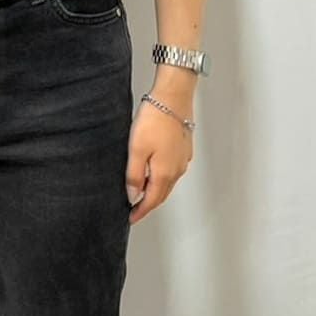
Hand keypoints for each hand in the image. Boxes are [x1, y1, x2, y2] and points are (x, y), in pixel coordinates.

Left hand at [124, 95, 193, 224]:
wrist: (173, 97)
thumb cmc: (155, 119)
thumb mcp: (136, 149)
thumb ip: (134, 175)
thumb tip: (133, 196)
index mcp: (164, 173)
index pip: (151, 201)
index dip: (140, 211)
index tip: (131, 218)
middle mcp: (177, 170)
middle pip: (161, 194)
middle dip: (148, 203)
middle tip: (135, 208)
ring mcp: (182, 159)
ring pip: (168, 182)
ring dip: (156, 189)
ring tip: (142, 191)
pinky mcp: (184, 148)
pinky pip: (172, 169)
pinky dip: (162, 176)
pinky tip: (155, 170)